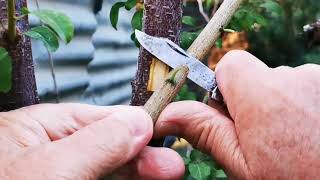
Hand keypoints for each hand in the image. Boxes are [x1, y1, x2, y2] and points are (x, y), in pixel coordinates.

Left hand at [0, 104, 183, 179]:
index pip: (98, 118)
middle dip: (139, 157)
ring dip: (133, 175)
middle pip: (106, 148)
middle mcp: (47, 152)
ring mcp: (56, 176)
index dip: (134, 125)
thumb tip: (137, 121)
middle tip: (171, 168)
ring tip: (163, 177)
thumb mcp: (50, 170)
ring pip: (105, 172)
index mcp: (37, 129)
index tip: (163, 133)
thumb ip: (97, 142)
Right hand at [155, 50, 319, 178]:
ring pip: (286, 83)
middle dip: (254, 101)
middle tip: (264, 139)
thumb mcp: (242, 165)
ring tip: (295, 140)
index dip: (226, 89)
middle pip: (259, 75)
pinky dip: (305, 105)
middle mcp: (297, 78)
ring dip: (283, 105)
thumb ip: (206, 131)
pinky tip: (311, 133)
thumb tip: (168, 113)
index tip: (233, 115)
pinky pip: (309, 88)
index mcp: (264, 96)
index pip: (231, 64)